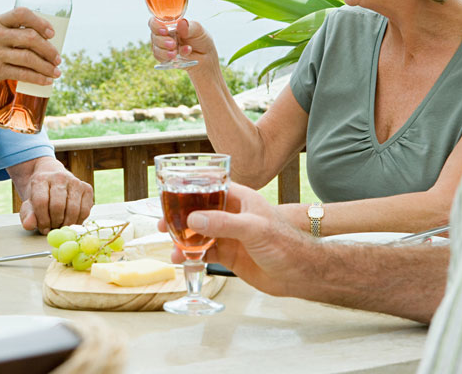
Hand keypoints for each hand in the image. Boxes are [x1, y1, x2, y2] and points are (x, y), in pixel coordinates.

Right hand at [0, 7, 61, 86]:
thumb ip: (8, 31)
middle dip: (49, 49)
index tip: (51, 33)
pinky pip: (22, 74)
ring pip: (29, 58)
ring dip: (47, 66)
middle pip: (31, 38)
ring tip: (56, 72)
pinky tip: (45, 81)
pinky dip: (37, 78)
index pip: (22, 14)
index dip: (41, 22)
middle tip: (57, 58)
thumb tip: (37, 38)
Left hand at [17, 163, 93, 232]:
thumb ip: (27, 215)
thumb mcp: (30, 205)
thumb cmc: (41, 196)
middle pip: (58, 206)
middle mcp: (59, 177)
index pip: (41, 202)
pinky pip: (85, 210)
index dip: (42, 220)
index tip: (43, 228)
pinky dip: (78, 221)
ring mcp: (75, 181)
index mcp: (41, 179)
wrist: (53, 181)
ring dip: (67, 224)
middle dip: (55, 222)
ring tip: (61, 225)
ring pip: (73, 209)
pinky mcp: (87, 188)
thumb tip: (29, 225)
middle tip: (53, 228)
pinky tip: (70, 221)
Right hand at [148, 18, 217, 69]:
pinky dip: (169, 57)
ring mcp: (164, 46)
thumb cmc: (201, 39)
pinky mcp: (165, 57)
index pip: (155, 22)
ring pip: (155, 48)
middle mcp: (164, 35)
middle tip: (173, 44)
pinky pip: (160, 58)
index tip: (164, 30)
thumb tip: (181, 23)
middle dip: (161, 41)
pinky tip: (181, 55)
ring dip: (164, 51)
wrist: (206, 56)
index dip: (156, 25)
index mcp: (169, 24)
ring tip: (176, 52)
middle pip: (154, 36)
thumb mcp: (198, 30)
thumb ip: (189, 27)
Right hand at [157, 182, 309, 295]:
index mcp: (240, 199)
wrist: (300, 274)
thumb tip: (192, 218)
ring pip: (198, 233)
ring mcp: (229, 235)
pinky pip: (204, 252)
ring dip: (183, 239)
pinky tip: (182, 260)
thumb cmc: (285, 243)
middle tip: (162, 225)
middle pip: (198, 211)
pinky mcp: (229, 254)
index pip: (209, 188)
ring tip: (170, 247)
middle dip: (179, 217)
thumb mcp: (253, 228)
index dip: (188, 191)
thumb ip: (223, 223)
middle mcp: (232, 214)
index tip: (168, 196)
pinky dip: (191, 255)